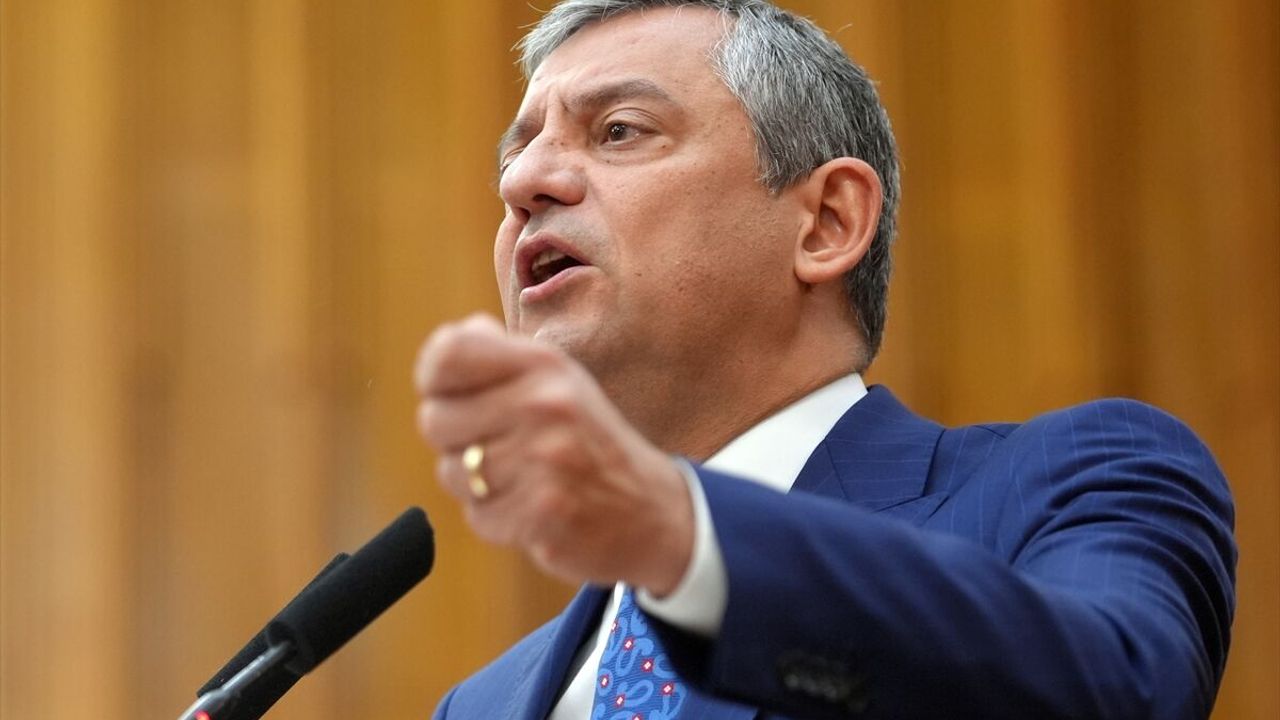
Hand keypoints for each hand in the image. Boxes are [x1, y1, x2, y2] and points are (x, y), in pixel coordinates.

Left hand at [413, 314, 693, 594]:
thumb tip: (449, 339)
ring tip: (524, 479)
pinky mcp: (542, 513)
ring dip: (477, 484)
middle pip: (434, 419)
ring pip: (452, 472)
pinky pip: (478, 515)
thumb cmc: (589, 440)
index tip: (453, 395)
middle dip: (456, 440)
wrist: (652, 510)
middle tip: (502, 446)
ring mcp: (544, 460)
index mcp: (544, 364)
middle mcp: (543, 404)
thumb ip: (501, 356)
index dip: (434, 378)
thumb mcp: (559, 381)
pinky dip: (498, 518)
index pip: (447, 354)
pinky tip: (533, 507)